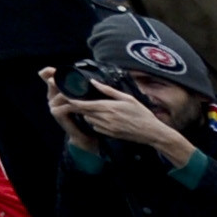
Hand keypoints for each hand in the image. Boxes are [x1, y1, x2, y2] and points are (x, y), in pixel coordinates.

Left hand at [57, 81, 192, 163]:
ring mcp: (106, 128)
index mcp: (108, 107)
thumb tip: (93, 82)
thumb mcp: (127, 98)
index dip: (72, 100)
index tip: (65, 95)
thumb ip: (108, 90)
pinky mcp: (109, 134)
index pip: (83, 104)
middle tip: (71, 99)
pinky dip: (94, 121)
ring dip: (86, 113)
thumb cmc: (141, 113)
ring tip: (91, 107)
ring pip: (88, 119)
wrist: (151, 132)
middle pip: (83, 111)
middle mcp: (105, 118)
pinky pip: (95, 127)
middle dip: (76, 106)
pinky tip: (100, 117)